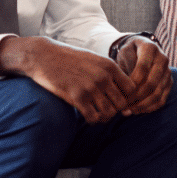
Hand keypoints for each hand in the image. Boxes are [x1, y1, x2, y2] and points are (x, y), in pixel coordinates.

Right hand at [0, 35, 135, 123]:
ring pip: (109, 113)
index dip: (127, 98)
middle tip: (107, 109)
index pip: (132, 89)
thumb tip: (124, 92)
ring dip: (104, 117)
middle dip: (116, 109)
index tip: (118, 100)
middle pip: (122, 103)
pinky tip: (88, 116)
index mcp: (110, 66)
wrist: (45, 56)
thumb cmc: (70, 59)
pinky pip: (94, 117)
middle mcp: (103, 76)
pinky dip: (93, 121)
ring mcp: (91, 87)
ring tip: (98, 114)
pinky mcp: (77, 97)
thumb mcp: (95, 60)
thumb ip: (110, 74)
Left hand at [113, 35, 174, 115]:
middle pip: (152, 83)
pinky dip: (149, 108)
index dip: (132, 82)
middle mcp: (162, 59)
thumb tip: (121, 89)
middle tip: (123, 105)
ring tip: (128, 110)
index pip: (143, 67)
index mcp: (150, 48)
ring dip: (142, 105)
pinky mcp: (169, 83)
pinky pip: (162, 100)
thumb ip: (123, 68)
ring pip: (157, 93)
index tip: (120, 92)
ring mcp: (168, 72)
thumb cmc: (128, 53)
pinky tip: (136, 110)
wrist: (140, 50)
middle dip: (136, 96)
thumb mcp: (122, 54)